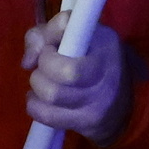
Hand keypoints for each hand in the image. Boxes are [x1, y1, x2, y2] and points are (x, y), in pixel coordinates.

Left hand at [24, 16, 137, 142]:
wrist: (121, 105)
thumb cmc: (90, 62)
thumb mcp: (71, 37)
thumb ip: (43, 35)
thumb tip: (28, 60)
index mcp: (104, 40)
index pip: (68, 26)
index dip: (49, 37)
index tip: (50, 46)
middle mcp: (107, 69)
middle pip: (63, 71)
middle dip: (42, 68)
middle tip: (44, 68)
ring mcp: (101, 99)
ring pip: (52, 95)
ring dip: (37, 87)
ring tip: (42, 84)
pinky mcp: (90, 122)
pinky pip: (49, 117)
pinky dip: (35, 107)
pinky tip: (40, 101)